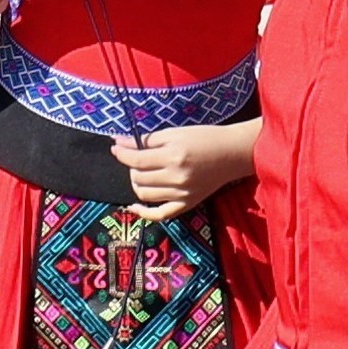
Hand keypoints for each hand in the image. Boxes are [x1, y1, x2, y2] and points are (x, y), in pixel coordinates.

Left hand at [117, 116, 257, 212]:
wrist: (232, 153)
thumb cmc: (204, 138)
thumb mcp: (175, 132)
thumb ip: (148, 140)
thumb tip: (120, 142)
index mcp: (173, 157)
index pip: (136, 160)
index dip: (121, 153)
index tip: (115, 146)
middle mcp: (177, 178)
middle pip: (139, 178)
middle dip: (131, 167)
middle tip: (136, 157)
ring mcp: (182, 194)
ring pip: (145, 195)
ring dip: (136, 183)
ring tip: (141, 174)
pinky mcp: (187, 204)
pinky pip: (160, 215)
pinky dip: (144, 212)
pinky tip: (135, 205)